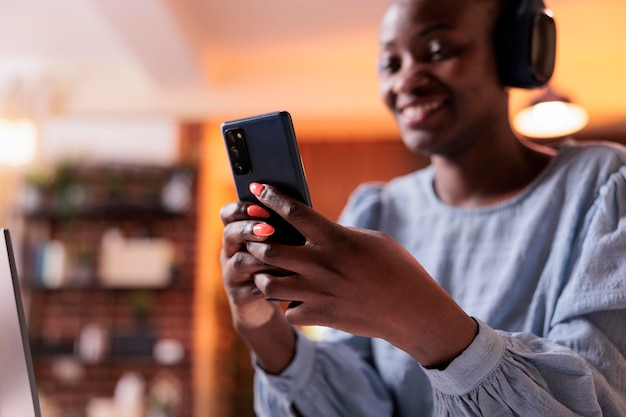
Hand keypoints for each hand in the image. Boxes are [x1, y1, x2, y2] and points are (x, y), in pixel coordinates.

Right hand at [220, 200, 299, 373]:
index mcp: (237, 234)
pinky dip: (271, 281)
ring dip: (263, 257)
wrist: (271, 303)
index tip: (262, 206)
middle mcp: (230, 252)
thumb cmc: (281, 263)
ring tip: (284, 255)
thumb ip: (282, 228)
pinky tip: (290, 278)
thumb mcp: (280, 243)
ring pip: (240, 262)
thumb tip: (301, 209)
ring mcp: (232, 276)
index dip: (241, 208)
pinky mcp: (241, 297)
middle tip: (269, 229)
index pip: (228, 214)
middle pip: (230, 234)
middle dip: (249, 229)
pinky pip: (252, 288)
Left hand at [244, 182, 477, 367]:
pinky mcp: (320, 316)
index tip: (257, 188)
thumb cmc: (396, 268)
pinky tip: (298, 301)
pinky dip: (289, 307)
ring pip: (268, 284)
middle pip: (268, 249)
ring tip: (270, 273)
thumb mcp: (370, 239)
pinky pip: (288, 312)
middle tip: (254, 240)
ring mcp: (318, 292)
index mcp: (335, 238)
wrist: (412, 310)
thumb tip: (313, 233)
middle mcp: (321, 264)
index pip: (293, 211)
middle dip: (255, 243)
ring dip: (264, 277)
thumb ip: (337, 234)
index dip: (271, 197)